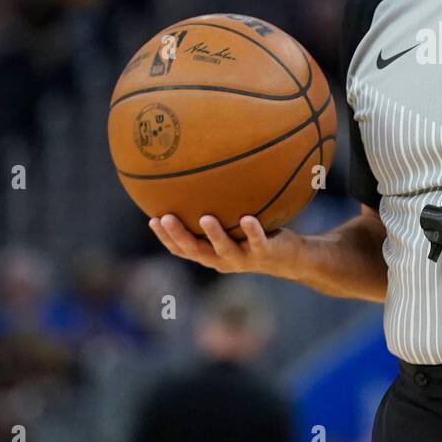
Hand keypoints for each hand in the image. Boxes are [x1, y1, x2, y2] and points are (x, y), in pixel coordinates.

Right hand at [148, 213, 302, 279]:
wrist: (289, 258)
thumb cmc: (253, 238)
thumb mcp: (231, 227)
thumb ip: (214, 213)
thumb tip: (196, 181)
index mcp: (211, 254)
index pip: (182, 249)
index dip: (166, 238)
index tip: (152, 219)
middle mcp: (223, 260)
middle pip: (195, 251)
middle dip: (178, 235)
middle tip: (164, 218)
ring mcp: (243, 258)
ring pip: (224, 249)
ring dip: (214, 235)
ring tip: (205, 218)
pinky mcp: (264, 253)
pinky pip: (257, 241)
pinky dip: (252, 230)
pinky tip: (247, 217)